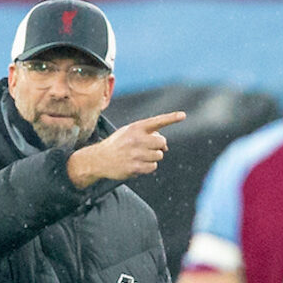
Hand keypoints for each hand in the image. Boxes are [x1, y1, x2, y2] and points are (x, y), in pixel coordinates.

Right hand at [67, 111, 186, 188]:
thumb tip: (166, 146)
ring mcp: (136, 154)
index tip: (183, 115)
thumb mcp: (129, 132)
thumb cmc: (118, 144)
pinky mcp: (135, 167)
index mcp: (135, 128)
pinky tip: (138, 164)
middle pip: (162, 142)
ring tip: (140, 157)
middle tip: (147, 148)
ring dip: (153, 157)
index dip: (171, 118)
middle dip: (158, 146)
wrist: (99, 159)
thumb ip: (148, 134)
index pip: (157, 121)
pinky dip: (149, 167)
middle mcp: (136, 139)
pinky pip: (153, 167)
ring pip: (159, 156)